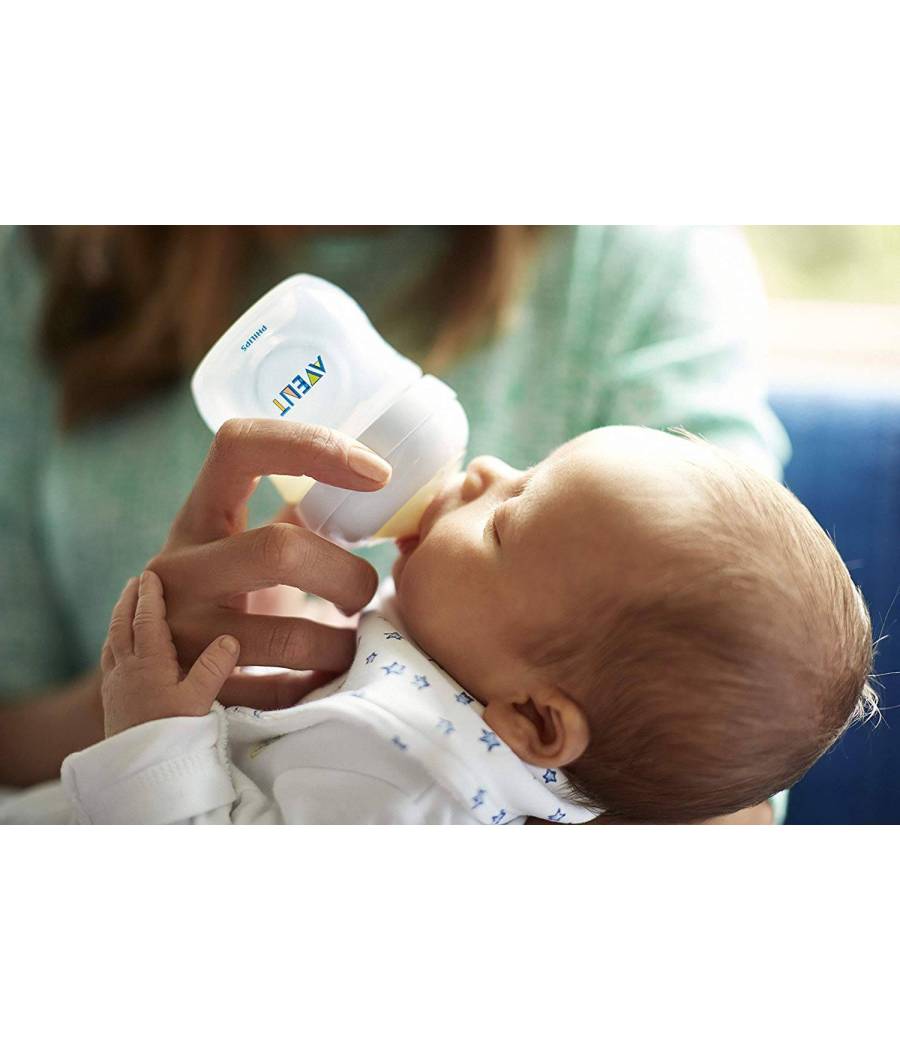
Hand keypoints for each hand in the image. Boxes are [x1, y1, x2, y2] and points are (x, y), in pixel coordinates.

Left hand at [101, 571, 240, 736]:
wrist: (139, 771)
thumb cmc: (171, 736)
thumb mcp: (199, 701)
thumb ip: (214, 667)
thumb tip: (230, 638)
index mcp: (148, 663)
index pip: (146, 620)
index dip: (149, 596)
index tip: (150, 575)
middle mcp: (126, 670)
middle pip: (122, 626)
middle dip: (129, 601)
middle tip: (135, 582)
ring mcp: (115, 687)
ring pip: (112, 643)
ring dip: (119, 620)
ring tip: (125, 609)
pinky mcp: (112, 703)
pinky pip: (109, 662)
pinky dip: (113, 645)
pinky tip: (119, 652)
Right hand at [145, 419, 390, 708]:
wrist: (154, 683)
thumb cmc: (228, 597)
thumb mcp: (246, 546)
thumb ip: (302, 516)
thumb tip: (393, 491)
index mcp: (196, 518)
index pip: (239, 446)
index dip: (312, 446)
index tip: (379, 473)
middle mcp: (176, 570)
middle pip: (278, 549)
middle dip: (345, 576)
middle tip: (363, 595)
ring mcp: (178, 635)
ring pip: (290, 638)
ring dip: (342, 645)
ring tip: (350, 646)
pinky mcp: (192, 694)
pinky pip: (283, 694)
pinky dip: (319, 688)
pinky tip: (323, 680)